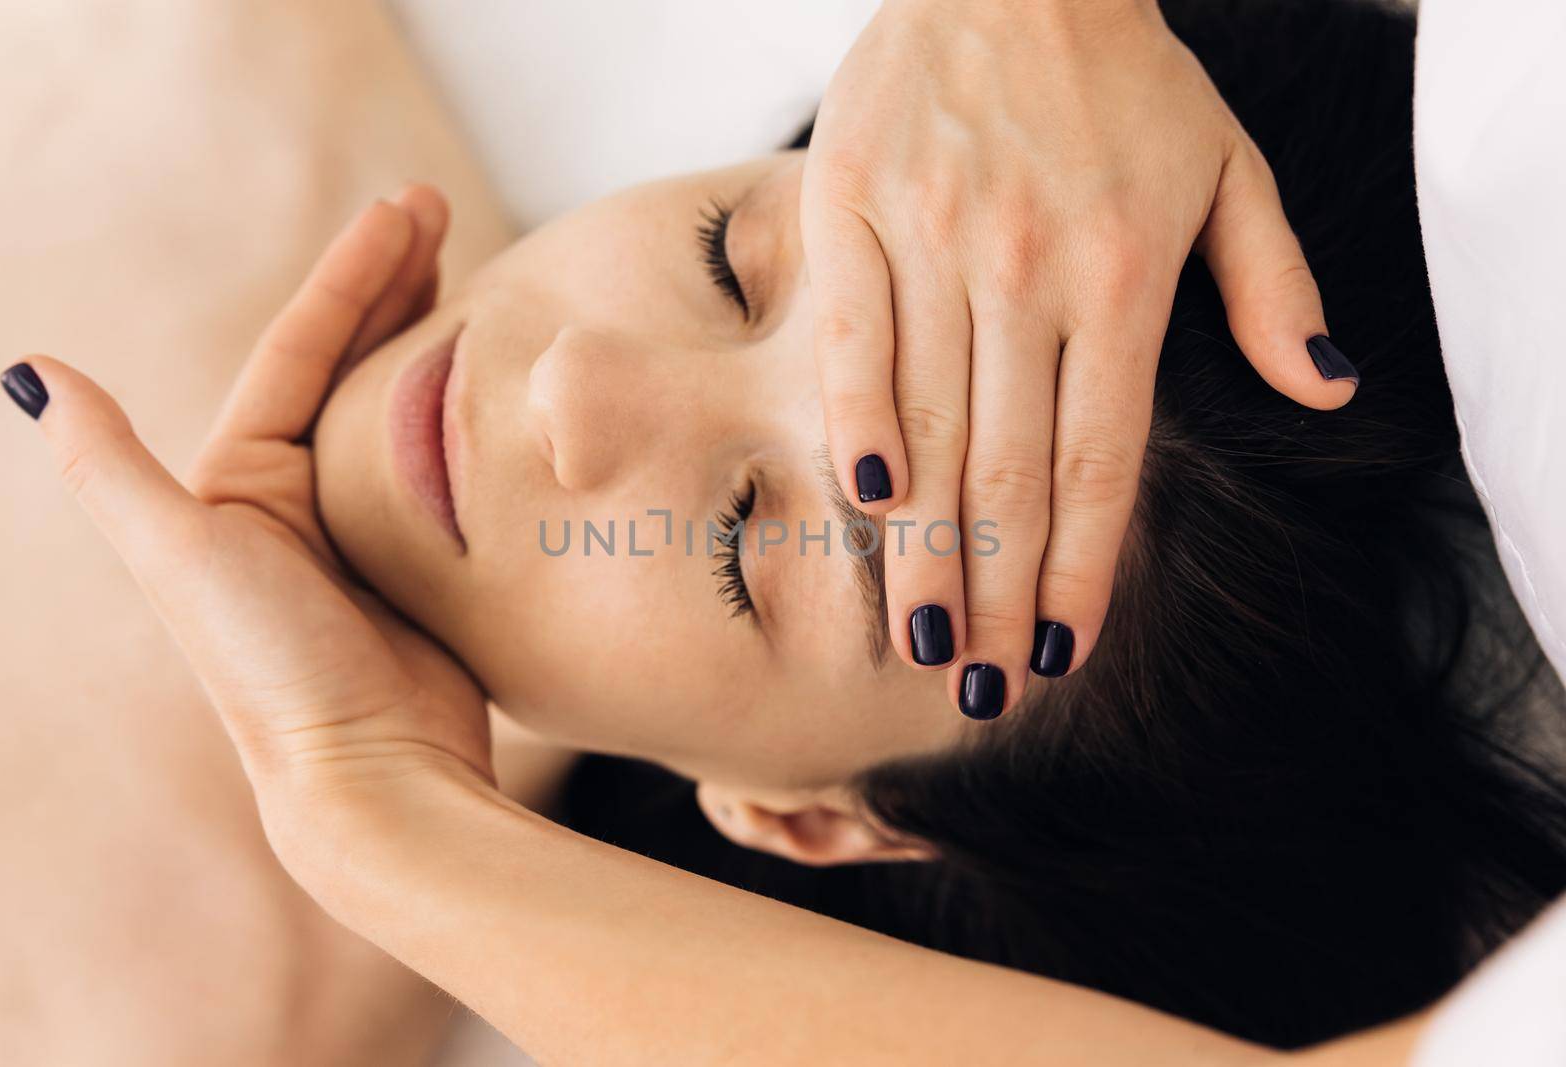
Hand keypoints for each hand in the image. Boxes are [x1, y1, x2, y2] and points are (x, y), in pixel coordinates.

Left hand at [1, 187, 495, 889]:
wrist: (366, 775)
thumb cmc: (272, 670)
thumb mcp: (180, 557)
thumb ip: (111, 464)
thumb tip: (29, 368)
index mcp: (240, 481)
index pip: (303, 348)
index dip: (353, 273)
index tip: (410, 208)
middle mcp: (293, 497)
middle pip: (347, 361)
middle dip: (390, 279)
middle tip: (440, 207)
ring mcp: (359, 528)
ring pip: (396, 404)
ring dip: (424, 332)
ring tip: (465, 266)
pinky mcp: (419, 562)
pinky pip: (443, 462)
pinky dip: (463, 408)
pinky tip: (490, 380)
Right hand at [802, 0, 1355, 716]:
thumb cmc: (1124, 77)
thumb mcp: (1230, 167)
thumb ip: (1274, 288)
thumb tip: (1327, 393)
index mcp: (1127, 275)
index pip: (1104, 462)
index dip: (1080, 571)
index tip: (1057, 656)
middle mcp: (1032, 269)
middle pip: (1012, 466)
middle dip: (997, 591)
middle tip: (979, 688)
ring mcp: (938, 236)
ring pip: (927, 420)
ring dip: (927, 542)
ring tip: (921, 638)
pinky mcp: (853, 202)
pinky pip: (852, 333)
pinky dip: (854, 418)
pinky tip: (864, 502)